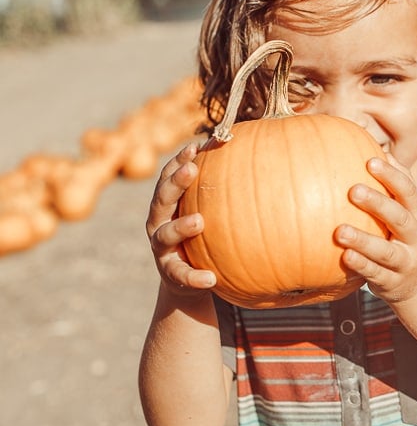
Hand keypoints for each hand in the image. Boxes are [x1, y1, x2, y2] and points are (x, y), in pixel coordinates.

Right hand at [146, 142, 216, 293]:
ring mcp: (162, 249)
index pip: (168, 177)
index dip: (178, 161)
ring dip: (181, 227)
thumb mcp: (206, 211)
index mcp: (166, 205)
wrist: (187, 278)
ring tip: (199, 222)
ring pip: (165, 235)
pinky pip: (182, 275)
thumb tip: (248, 154)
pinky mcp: (171, 274)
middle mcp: (158, 223)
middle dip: (175, 183)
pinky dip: (195, 277)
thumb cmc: (201, 235)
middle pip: (162, 200)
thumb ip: (218, 190)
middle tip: (192, 169)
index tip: (195, 146)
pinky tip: (210, 279)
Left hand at [334, 154, 416, 305]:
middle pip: (400, 218)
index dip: (392, 176)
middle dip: (378, 204)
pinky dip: (361, 265)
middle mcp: (415, 238)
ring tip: (339, 231)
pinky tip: (344, 257)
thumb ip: (397, 188)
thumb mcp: (409, 215)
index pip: (409, 192)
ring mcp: (405, 262)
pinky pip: (375, 274)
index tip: (371, 161)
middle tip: (353, 190)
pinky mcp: (392, 283)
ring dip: (363, 240)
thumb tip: (381, 151)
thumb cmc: (407, 239)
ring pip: (385, 251)